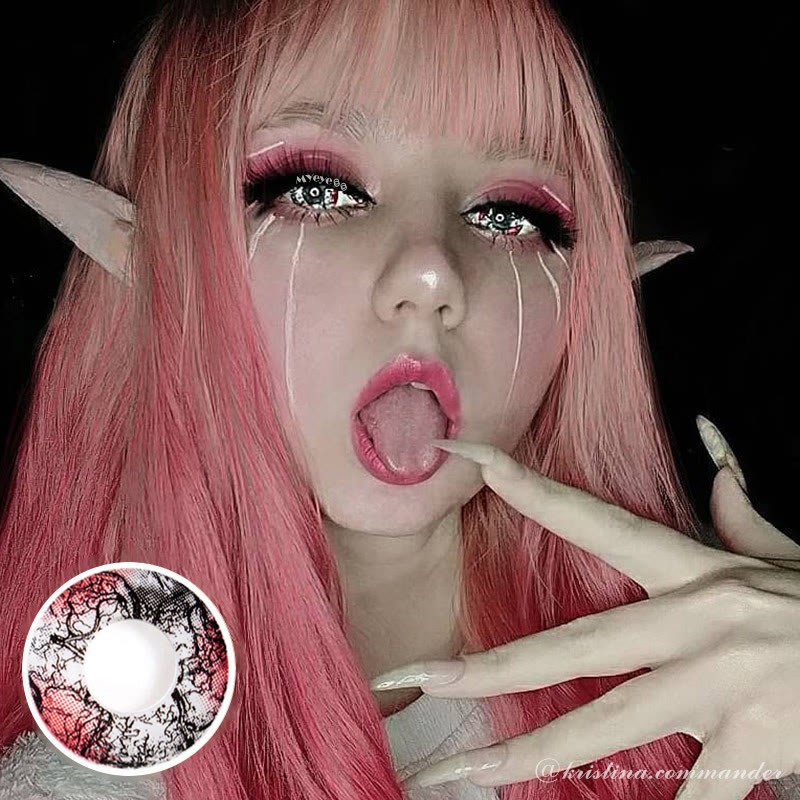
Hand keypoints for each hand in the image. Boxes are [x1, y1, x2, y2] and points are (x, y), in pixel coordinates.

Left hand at [370, 417, 799, 798]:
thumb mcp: (777, 549)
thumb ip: (737, 507)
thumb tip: (715, 449)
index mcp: (690, 569)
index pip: (588, 516)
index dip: (523, 484)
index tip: (462, 456)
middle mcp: (694, 622)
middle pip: (571, 645)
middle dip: (488, 666)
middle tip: (412, 678)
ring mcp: (720, 684)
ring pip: (608, 726)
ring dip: (531, 753)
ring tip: (460, 777)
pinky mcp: (757, 743)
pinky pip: (696, 795)